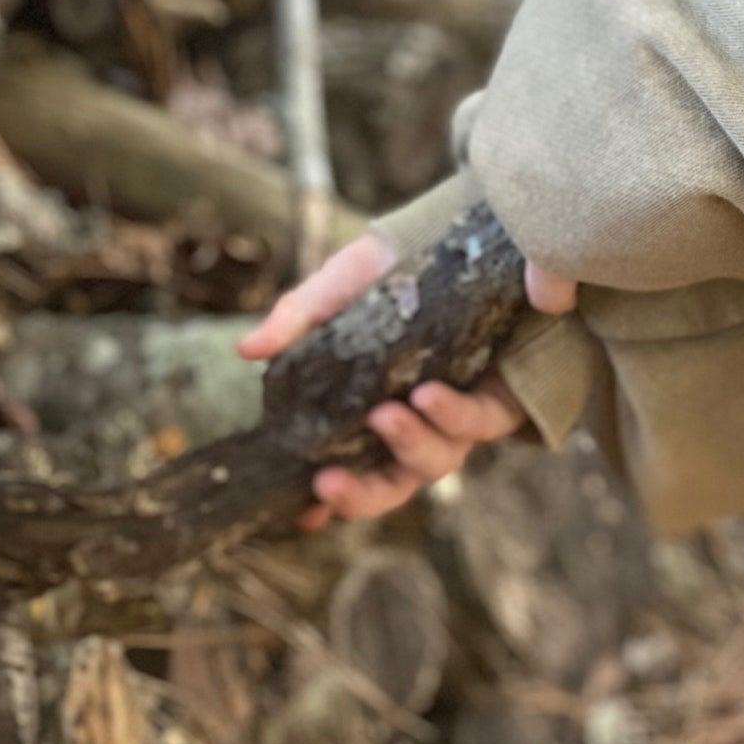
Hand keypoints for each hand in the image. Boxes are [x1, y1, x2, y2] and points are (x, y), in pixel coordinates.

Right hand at [236, 228, 576, 526]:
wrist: (468, 232)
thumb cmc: (396, 266)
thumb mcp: (341, 286)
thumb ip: (298, 319)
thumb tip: (245, 351)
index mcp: (374, 409)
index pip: (355, 471)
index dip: (335, 499)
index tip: (305, 510)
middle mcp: (417, 422)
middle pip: (393, 485)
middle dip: (362, 496)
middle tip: (328, 484)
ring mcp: (458, 416)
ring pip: (437, 462)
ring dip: (409, 445)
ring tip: (386, 414)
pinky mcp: (497, 397)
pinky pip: (478, 423)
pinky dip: (452, 415)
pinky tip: (429, 394)